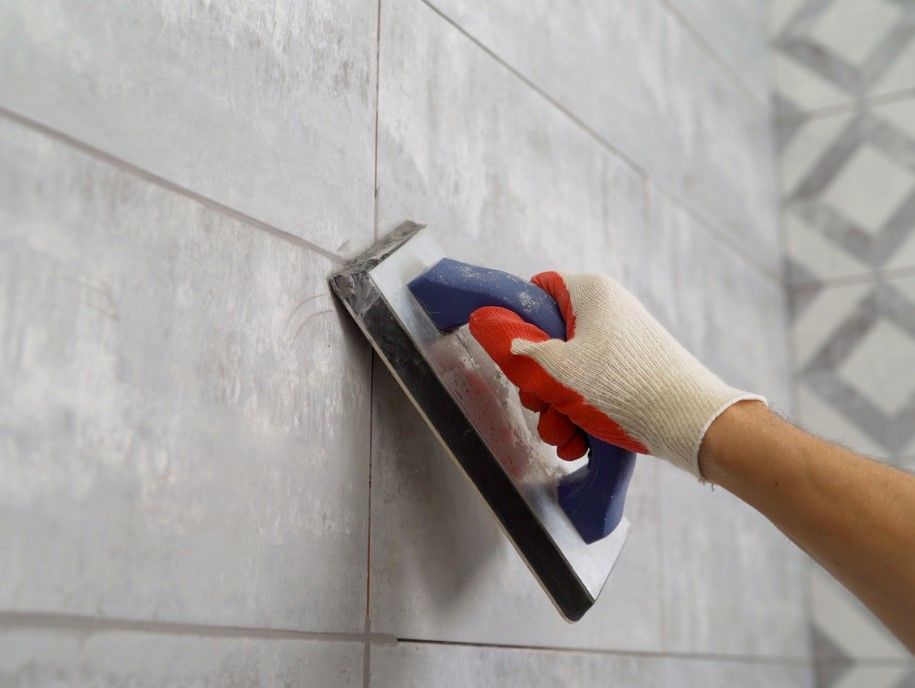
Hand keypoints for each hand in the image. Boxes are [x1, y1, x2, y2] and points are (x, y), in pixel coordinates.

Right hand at [468, 271, 763, 476]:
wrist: (692, 424)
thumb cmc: (624, 387)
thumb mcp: (556, 368)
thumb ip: (515, 346)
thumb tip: (483, 321)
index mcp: (591, 293)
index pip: (538, 290)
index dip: (517, 320)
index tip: (511, 353)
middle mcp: (608, 313)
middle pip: (549, 340)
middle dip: (538, 383)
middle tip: (539, 405)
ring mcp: (622, 345)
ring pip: (568, 373)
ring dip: (556, 408)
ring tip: (562, 435)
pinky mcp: (633, 375)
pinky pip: (593, 390)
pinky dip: (581, 415)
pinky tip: (579, 442)